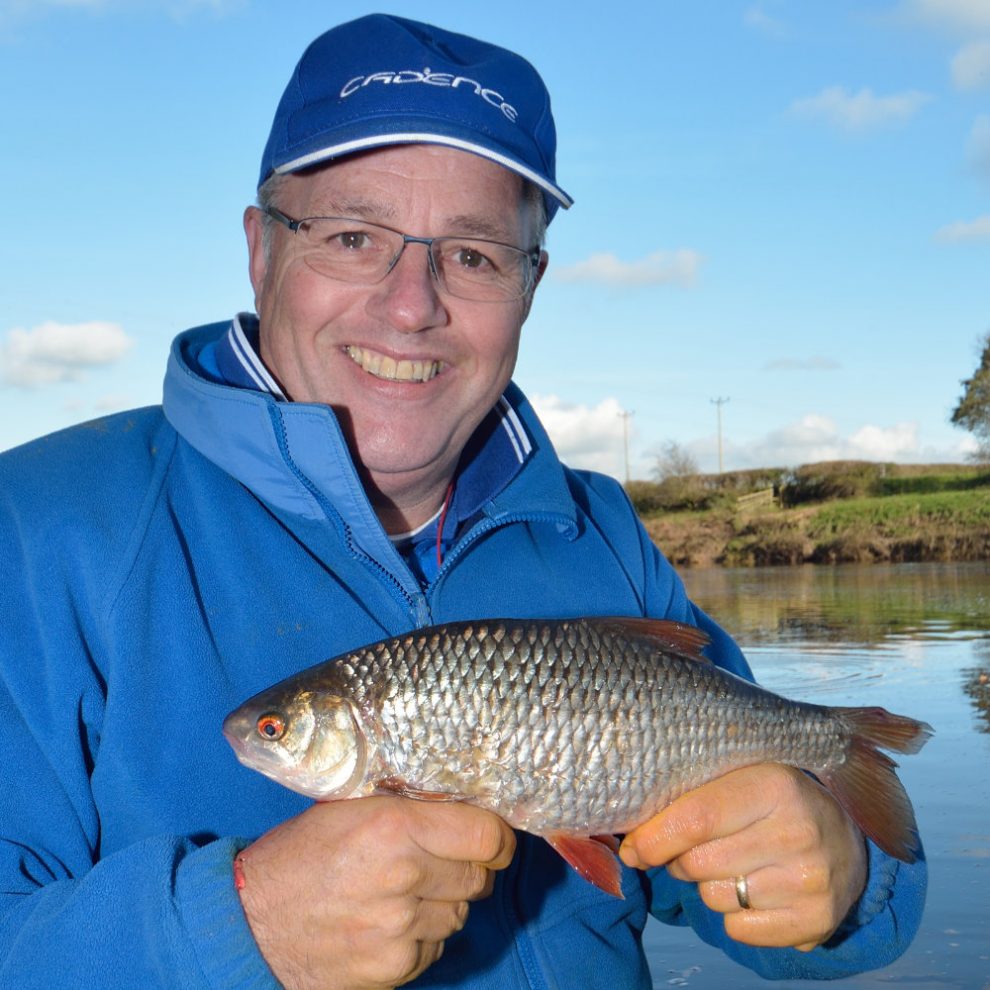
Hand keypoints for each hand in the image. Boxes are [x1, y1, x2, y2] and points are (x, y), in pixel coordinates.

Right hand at [235, 796, 515, 989]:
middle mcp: (403, 876)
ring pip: (459, 914)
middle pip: (478, 877)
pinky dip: (420, 936)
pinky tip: (386, 922)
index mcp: (393, 826)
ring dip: (442, 903)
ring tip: (402, 892)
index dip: (497, 837)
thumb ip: (406, 806)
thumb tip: (462, 804)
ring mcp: (399, 928)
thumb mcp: (348, 808)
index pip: (485, 835)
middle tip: (437, 862)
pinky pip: (434, 947)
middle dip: (467, 869)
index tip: (492, 839)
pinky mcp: (393, 967)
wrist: (250, 924)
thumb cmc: (298, 857)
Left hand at [618, 764, 866, 950]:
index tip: (633, 848)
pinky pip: (739, 930)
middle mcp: (798, 832)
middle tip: (695, 850)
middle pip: (698, 863)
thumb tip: (629, 845)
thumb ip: (689, 796)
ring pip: (714, 898)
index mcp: (774, 785)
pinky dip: (734, 916)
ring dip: (708, 886)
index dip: (654, 838)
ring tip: (733, 864)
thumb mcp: (741, 776)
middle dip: (680, 861)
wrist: (845, 836)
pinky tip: (754, 890)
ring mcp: (811, 880)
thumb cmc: (772, 802)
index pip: (696, 819)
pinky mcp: (817, 920)